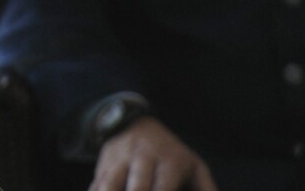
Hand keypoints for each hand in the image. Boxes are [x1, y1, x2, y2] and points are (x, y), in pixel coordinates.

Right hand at [89, 118, 216, 190]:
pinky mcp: (103, 164)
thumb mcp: (193, 166)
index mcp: (169, 160)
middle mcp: (143, 157)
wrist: (133, 121)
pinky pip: (97, 183)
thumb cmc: (170, 153)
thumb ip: (207, 190)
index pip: (164, 186)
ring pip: (111, 183)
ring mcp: (120, 159)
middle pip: (137, 186)